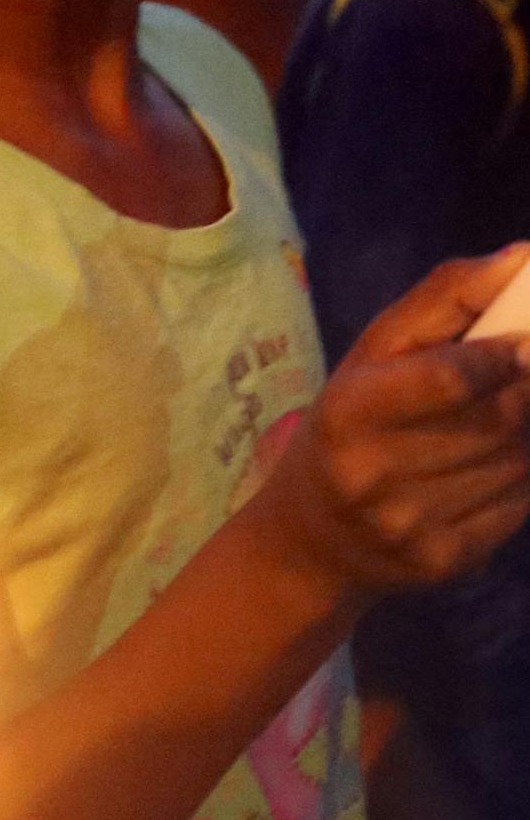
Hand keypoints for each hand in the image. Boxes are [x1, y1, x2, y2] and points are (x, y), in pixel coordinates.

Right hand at [257, 249, 529, 600]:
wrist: (311, 536)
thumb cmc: (346, 423)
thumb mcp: (371, 355)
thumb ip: (442, 303)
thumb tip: (519, 258)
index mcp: (349, 409)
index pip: (447, 378)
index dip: (499, 356)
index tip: (521, 343)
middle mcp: (376, 471)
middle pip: (495, 420)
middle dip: (523, 391)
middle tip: (521, 370)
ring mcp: (413, 524)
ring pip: (516, 463)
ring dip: (525, 433)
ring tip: (501, 418)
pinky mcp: (446, 561)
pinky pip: (518, 507)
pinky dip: (522, 478)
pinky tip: (495, 466)